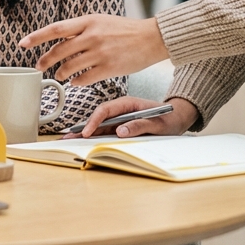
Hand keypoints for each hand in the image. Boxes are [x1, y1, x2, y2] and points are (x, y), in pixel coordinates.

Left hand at [19, 14, 169, 86]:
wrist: (151, 37)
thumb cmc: (124, 30)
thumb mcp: (100, 21)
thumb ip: (80, 29)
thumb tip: (60, 39)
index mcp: (88, 21)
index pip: (55, 29)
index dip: (36, 37)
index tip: (22, 44)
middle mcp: (92, 36)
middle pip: (59, 51)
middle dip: (45, 60)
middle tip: (39, 67)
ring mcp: (100, 53)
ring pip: (69, 67)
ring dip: (60, 73)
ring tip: (59, 75)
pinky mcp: (109, 68)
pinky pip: (84, 78)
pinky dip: (76, 82)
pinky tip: (75, 81)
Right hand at [61, 96, 198, 138]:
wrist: (177, 119)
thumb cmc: (168, 119)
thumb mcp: (157, 123)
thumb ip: (140, 125)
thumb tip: (120, 131)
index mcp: (127, 104)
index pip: (105, 110)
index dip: (94, 121)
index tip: (86, 133)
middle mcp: (120, 110)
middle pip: (98, 118)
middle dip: (82, 127)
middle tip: (67, 137)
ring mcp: (119, 118)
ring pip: (99, 125)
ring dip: (85, 132)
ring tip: (69, 140)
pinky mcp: (121, 126)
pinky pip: (105, 131)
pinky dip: (94, 136)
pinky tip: (83, 140)